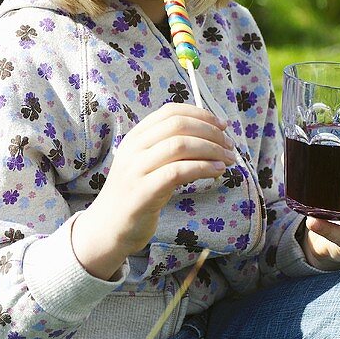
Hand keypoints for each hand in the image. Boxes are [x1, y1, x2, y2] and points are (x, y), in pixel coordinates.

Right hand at [72, 104, 235, 279]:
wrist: (109, 226)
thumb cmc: (137, 193)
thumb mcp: (149, 164)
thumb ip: (170, 148)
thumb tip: (212, 136)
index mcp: (136, 137)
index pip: (170, 112)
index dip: (200, 114)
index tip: (222, 125)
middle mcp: (134, 148)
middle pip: (178, 125)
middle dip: (210, 132)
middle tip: (229, 145)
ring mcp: (136, 169)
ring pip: (179, 145)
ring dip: (211, 149)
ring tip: (228, 159)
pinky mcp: (142, 192)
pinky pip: (177, 172)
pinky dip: (202, 168)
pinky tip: (217, 171)